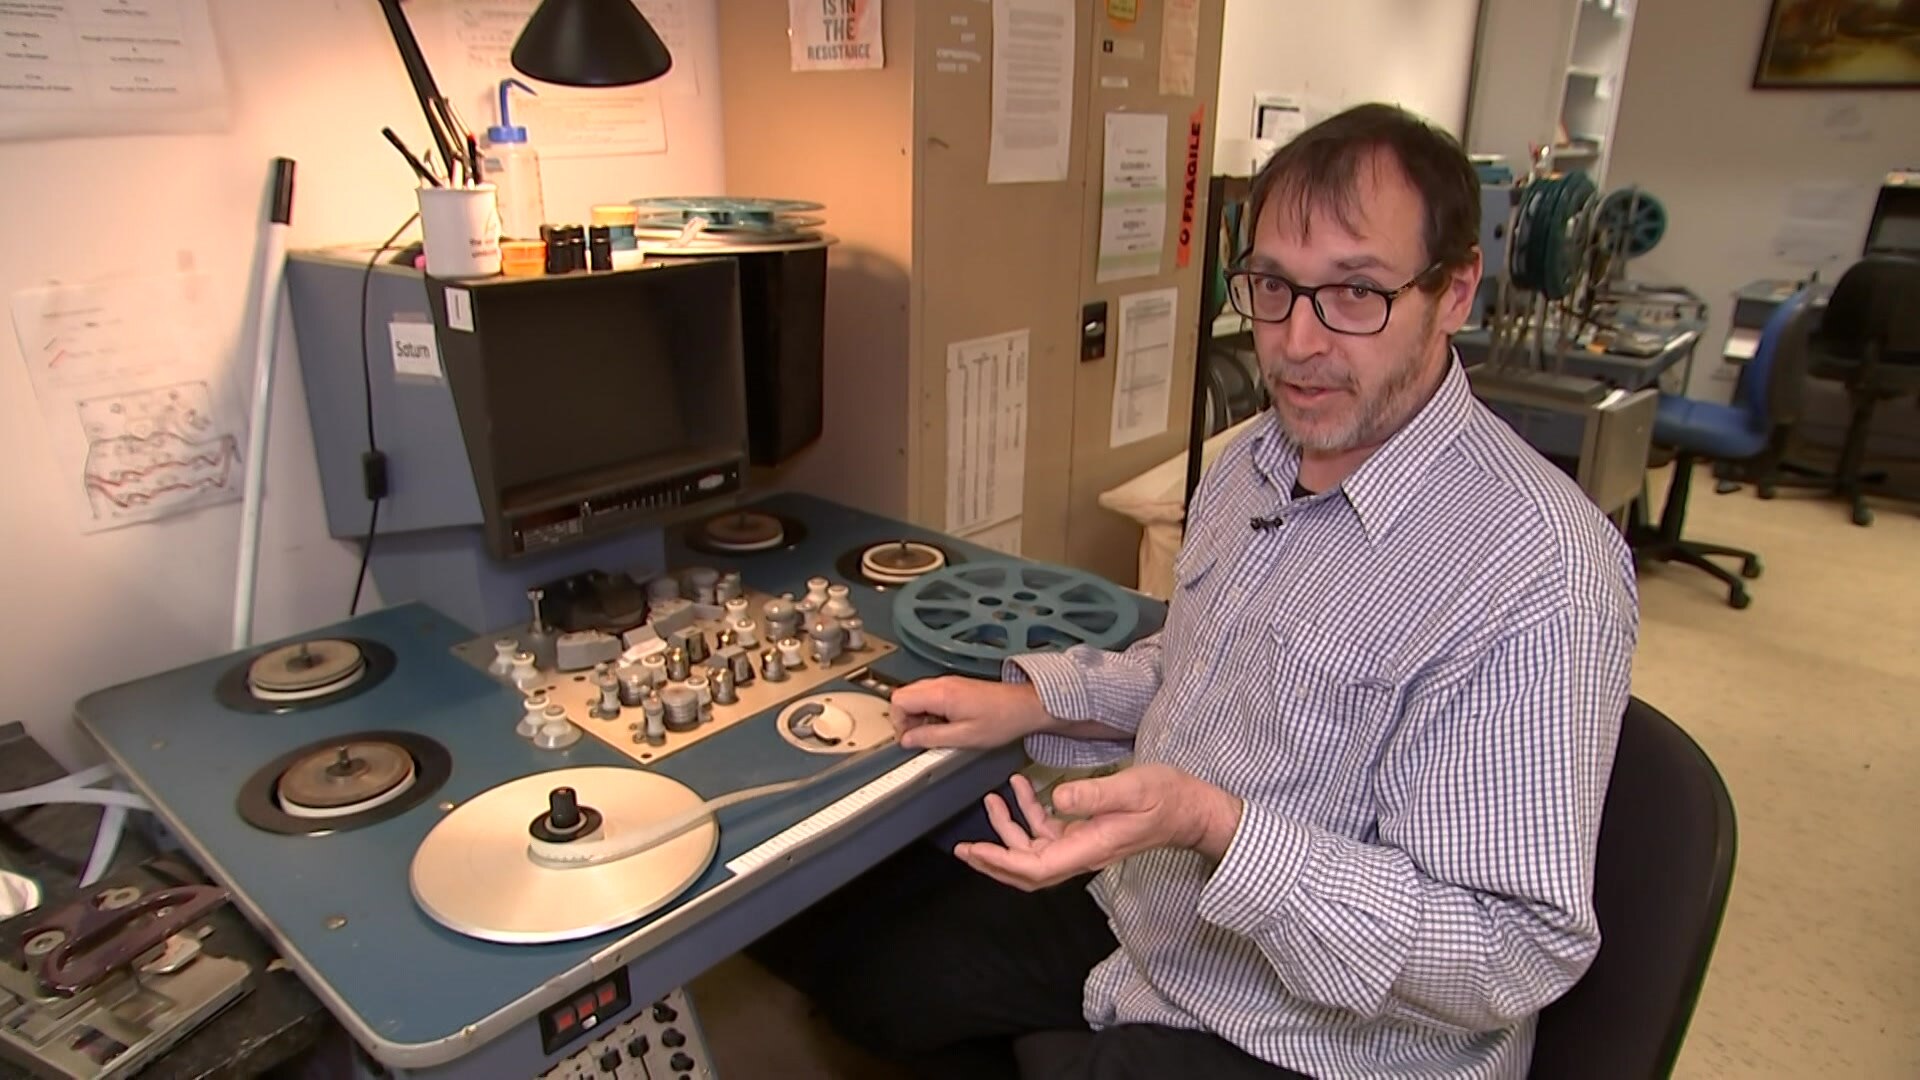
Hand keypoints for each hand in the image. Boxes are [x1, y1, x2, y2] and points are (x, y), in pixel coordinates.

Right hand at [889, 675, 1056, 749]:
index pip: (898, 700)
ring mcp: (948, 683)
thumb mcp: (964, 737)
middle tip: (920, 737)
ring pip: (916, 695)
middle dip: (906, 718)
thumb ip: (931, 737)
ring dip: (918, 715)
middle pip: (904, 695)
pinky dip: (930, 710)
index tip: (910, 738)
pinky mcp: (956, 686)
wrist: (1026, 707)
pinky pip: (930, 695)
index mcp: (940, 694)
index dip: (898, 722)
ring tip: (935, 732)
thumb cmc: (1002, 720)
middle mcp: (941, 683)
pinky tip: (945, 724)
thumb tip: (907, 740)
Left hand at [955, 765, 1243, 890]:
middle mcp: (1083, 853)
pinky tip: (1025, 791)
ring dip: (1010, 829)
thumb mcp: (1132, 787)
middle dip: (994, 858)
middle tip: (964, 846)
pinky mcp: (1089, 832)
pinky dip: (1032, 814)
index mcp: (1089, 848)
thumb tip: (1057, 799)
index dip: (1000, 863)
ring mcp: (1085, 845)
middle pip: (1028, 869)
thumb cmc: (1167, 798)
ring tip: (994, 799)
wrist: (1192, 808)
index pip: (1035, 867)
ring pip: (1036, 849)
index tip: (973, 851)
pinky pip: (1051, 833)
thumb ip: (1094, 794)